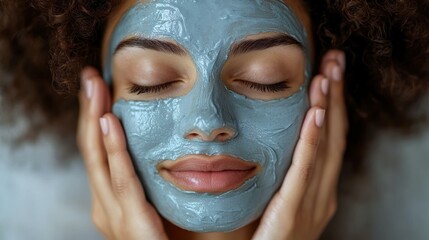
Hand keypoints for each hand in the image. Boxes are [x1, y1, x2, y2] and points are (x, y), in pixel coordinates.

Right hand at [77, 68, 167, 239]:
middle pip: (91, 149)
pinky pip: (120, 179)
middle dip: (88, 109)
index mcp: (112, 200)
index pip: (99, 151)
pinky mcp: (130, 221)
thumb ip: (153, 181)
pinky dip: (112, 149)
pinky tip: (107, 122)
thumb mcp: (157, 204)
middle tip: (90, 75)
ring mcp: (113, 214)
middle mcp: (106, 205)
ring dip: (94, 118)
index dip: (95, 117)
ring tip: (93, 85)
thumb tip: (170, 149)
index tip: (100, 86)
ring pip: (98, 158)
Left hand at [252, 50, 347, 239]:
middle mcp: (322, 193)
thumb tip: (267, 141)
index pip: (329, 139)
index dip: (332, 103)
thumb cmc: (266, 238)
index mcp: (318, 190)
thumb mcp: (278, 200)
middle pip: (334, 136)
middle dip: (336, 95)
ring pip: (324, 148)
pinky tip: (316, 114)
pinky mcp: (292, 213)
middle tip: (334, 58)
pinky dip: (312, 141)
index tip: (327, 71)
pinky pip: (304, 172)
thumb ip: (281, 175)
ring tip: (327, 74)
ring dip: (327, 108)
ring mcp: (312, 204)